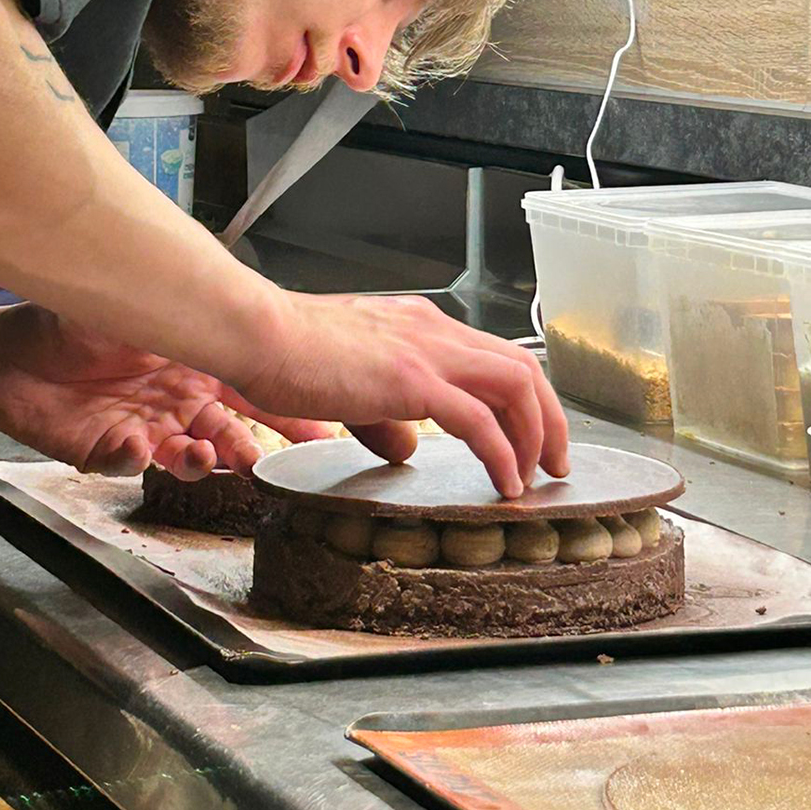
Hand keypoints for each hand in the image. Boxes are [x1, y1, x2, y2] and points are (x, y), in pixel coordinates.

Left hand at [0, 303, 333, 480]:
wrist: (1, 355)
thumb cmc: (66, 317)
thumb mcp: (134, 299)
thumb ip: (180, 301)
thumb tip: (229, 297)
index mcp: (194, 361)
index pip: (257, 387)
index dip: (293, 410)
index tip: (331, 428)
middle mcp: (177, 399)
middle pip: (235, 429)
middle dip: (257, 445)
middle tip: (276, 455)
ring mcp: (145, 427)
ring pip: (192, 454)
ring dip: (205, 458)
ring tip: (212, 456)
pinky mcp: (106, 449)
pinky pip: (130, 462)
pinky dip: (135, 458)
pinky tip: (139, 445)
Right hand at [237, 292, 568, 497]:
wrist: (257, 333)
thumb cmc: (286, 352)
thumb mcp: (348, 383)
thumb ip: (384, 414)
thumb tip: (409, 447)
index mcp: (421, 326)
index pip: (495, 356)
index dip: (525, 400)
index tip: (533, 439)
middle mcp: (434, 331)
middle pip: (522, 367)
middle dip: (549, 419)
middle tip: (553, 465)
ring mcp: (426, 351)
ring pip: (516, 386)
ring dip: (536, 436)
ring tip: (533, 479)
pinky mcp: (412, 380)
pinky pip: (479, 421)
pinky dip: (502, 454)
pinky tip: (504, 483)